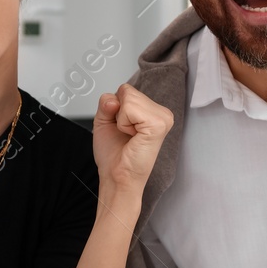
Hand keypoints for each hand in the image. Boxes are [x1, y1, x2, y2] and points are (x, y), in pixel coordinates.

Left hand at [92, 83, 171, 198]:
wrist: (117, 177)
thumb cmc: (114, 155)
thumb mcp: (104, 121)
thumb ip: (106, 102)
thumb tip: (114, 99)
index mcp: (152, 111)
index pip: (126, 90)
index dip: (115, 108)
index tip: (122, 129)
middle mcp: (161, 113)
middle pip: (127, 91)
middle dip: (117, 112)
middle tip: (126, 134)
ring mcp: (162, 117)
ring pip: (128, 97)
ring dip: (121, 119)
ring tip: (130, 136)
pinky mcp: (158, 124)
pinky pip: (130, 108)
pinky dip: (123, 123)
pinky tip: (133, 136)